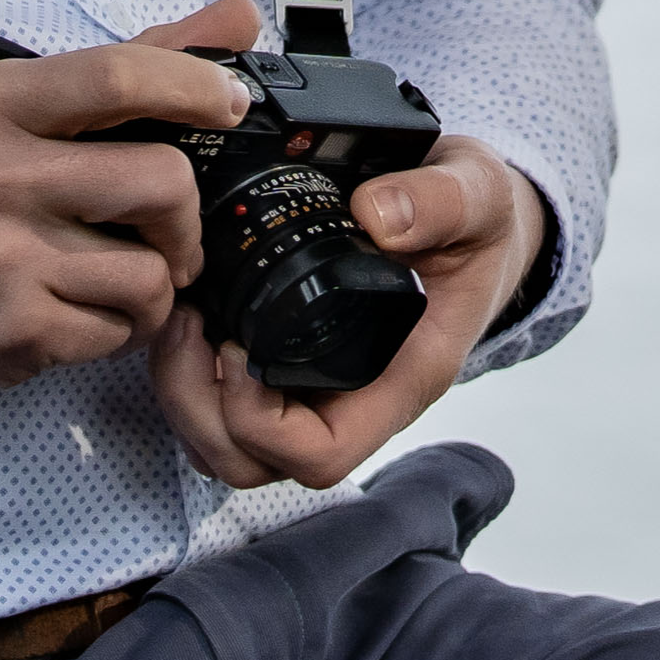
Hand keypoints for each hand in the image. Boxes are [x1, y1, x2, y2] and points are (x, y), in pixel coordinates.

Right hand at [0, 0, 263, 394]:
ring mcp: (1, 264)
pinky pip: (114, 335)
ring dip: (153, 282)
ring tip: (114, 275)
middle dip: (185, 214)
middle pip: (162, 184)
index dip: (199, 87)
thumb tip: (237, 17)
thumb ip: (123, 66)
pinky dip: (113, 329)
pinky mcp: (5, 336)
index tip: (230, 106)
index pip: (120, 77)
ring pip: (151, 275)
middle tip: (166, 227)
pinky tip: (74, 312)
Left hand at [148, 130, 549, 492]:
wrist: (474, 223)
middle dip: (201, 411)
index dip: (261, 424)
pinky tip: (192, 316)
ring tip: (181, 321)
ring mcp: (320, 391)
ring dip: (186, 397)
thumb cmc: (477, 225)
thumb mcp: (479, 196)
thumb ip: (440, 202)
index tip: (238, 349)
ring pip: (230, 447)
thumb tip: (377, 215)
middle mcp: (355, 400)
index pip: (322, 452)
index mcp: (401, 379)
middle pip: (256, 464)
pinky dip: (191, 377)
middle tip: (186, 329)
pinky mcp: (291, 369)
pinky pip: (225, 410)